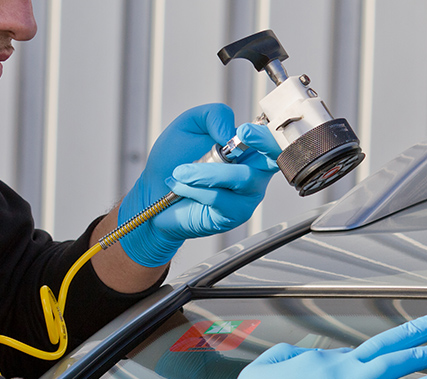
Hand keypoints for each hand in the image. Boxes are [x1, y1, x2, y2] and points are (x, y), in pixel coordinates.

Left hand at [118, 103, 280, 267]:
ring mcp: (246, 196)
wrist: (154, 192)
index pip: (273, 140)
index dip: (266, 135)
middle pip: (272, 160)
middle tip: (241, 136)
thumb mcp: (189, 126)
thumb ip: (213, 115)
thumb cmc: (173, 161)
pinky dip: (196, 190)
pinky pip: (219, 198)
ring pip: (240, 178)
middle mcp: (253, 172)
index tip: (245, 131)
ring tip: (180, 172)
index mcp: (247, 149)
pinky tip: (181, 187)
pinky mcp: (233, 215)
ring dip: (206, 172)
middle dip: (262, 146)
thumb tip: (232, 132)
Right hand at [229, 315, 426, 378]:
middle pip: (383, 346)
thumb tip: (303, 353)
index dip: (360, 361)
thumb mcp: (260, 369)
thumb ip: (284, 355)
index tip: (368, 367)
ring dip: (424, 354)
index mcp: (313, 360)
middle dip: (412, 333)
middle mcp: (337, 370)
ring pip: (395, 365)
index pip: (346, 356)